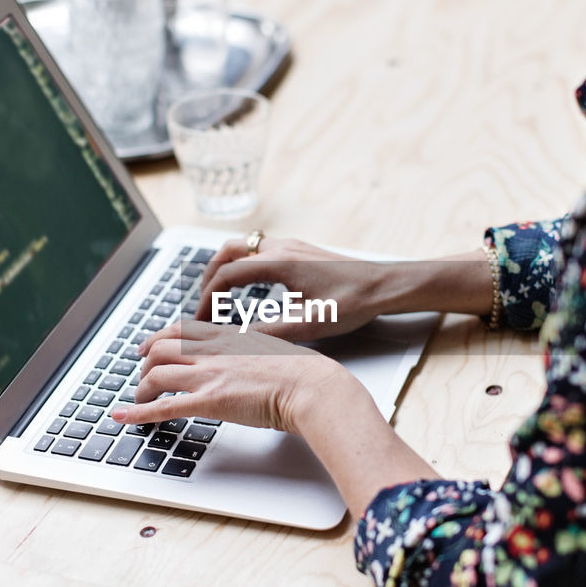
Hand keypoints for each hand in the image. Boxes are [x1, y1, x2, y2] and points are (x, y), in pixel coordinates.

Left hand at [111, 319, 351, 432]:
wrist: (312, 386)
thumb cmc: (303, 374)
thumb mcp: (272, 351)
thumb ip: (252, 353)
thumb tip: (247, 363)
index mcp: (229, 336)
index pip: (180, 329)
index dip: (156, 338)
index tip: (147, 346)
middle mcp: (213, 351)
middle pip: (160, 349)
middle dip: (144, 365)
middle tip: (140, 378)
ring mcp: (209, 374)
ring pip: (156, 374)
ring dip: (141, 390)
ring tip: (139, 403)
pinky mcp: (209, 400)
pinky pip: (163, 405)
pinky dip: (138, 413)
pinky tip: (124, 418)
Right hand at [195, 236, 391, 340]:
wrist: (385, 284)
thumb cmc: (354, 302)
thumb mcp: (310, 324)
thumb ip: (270, 332)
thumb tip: (236, 341)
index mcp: (279, 263)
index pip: (226, 275)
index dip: (207, 298)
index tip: (201, 318)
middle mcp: (282, 248)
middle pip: (228, 252)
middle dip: (209, 275)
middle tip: (202, 302)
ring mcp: (292, 246)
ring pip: (243, 245)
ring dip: (225, 265)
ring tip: (218, 290)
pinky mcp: (301, 250)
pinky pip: (260, 249)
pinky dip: (244, 262)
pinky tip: (251, 283)